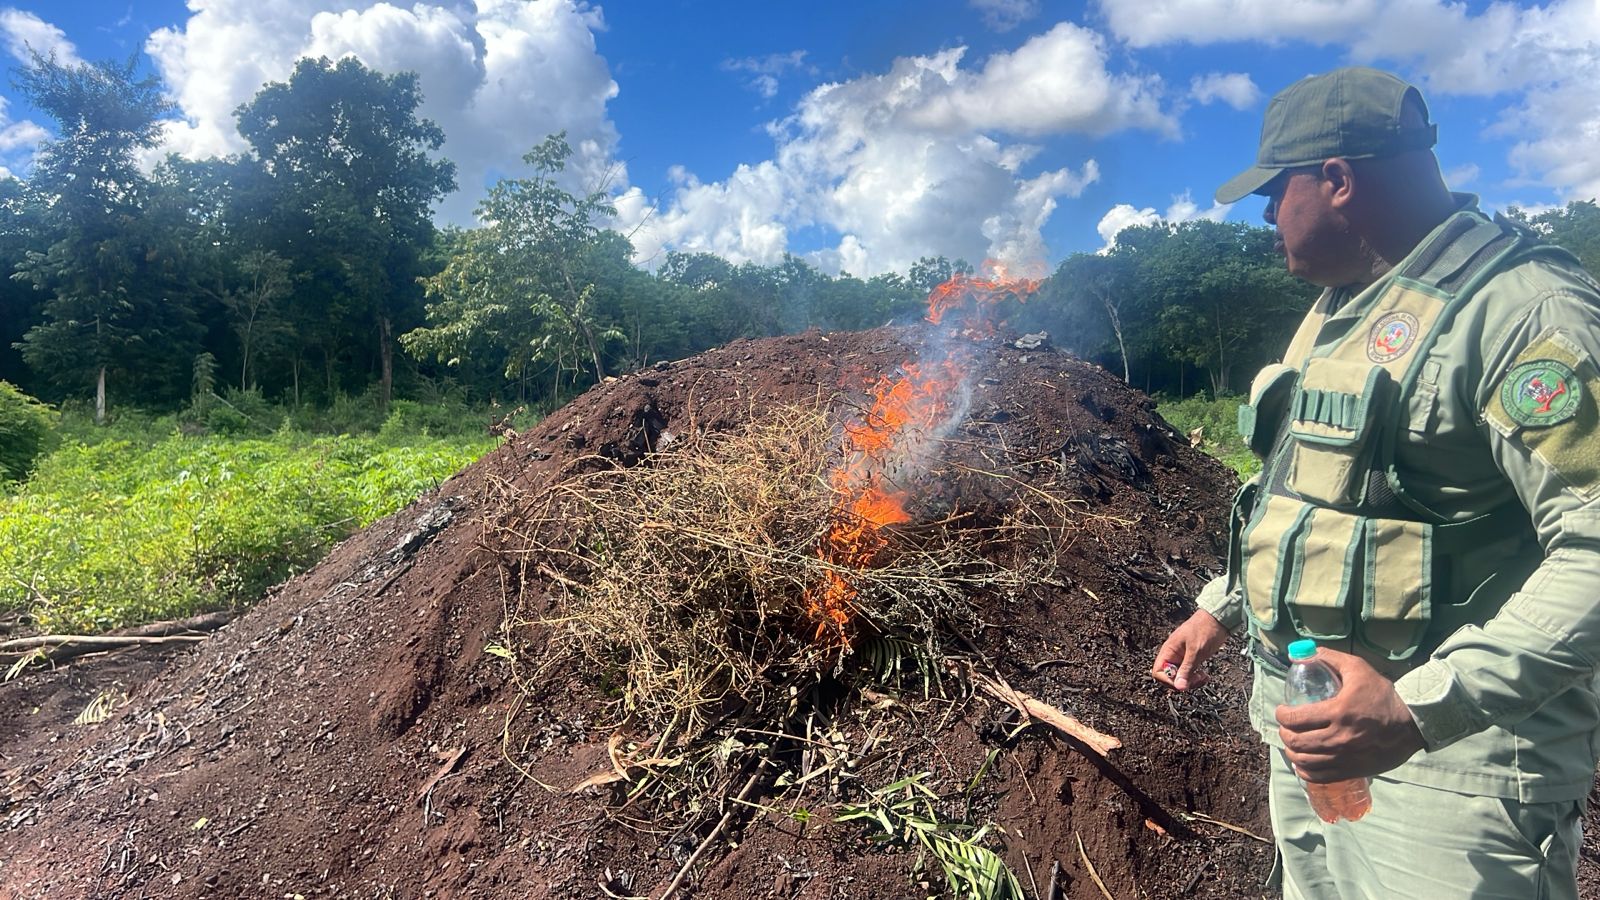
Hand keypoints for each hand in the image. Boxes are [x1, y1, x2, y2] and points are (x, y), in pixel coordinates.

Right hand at [1151, 609, 1230, 690]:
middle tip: (1197, 679)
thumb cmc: (1205, 630)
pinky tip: (1205, 675)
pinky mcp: (1191, 659)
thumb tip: (1179, 687)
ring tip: (1203, 678)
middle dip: (1182, 682)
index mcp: (1168, 651)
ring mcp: (1182, 657)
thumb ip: (1186, 669)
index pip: (1159, 672)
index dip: (1169, 680)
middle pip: (1169, 677)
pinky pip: (1189, 673)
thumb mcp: (1196, 651)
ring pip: (1180, 677)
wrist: (1218, 619)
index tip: (1183, 683)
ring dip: (1191, 681)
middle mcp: (1172, 655)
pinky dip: (1196, 677)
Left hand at [1274, 648, 1425, 780]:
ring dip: (1292, 752)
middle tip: (1287, 726)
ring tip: (1293, 743)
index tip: (1282, 710)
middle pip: (1297, 742)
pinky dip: (1305, 770)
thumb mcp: (1357, 668)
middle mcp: (1339, 738)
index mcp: (1338, 712)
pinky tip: (1303, 762)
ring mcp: (1345, 757)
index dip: (1281, 715)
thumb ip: (1328, 658)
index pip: (1295, 718)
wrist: (1412, 724)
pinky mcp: (1352, 770)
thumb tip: (1299, 655)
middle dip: (1285, 733)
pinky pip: (1319, 776)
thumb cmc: (1383, 694)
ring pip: (1304, 761)